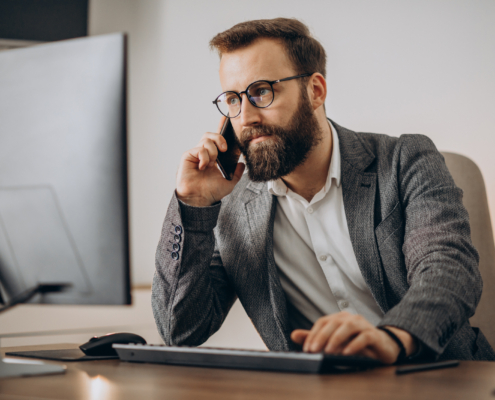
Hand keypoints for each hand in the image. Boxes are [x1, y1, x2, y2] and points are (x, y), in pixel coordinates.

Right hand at [176, 116, 244, 206]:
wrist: (200, 199)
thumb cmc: (210, 192)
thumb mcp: (229, 182)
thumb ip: (237, 173)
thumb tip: (242, 164)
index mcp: (214, 158)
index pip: (217, 140)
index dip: (221, 128)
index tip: (226, 119)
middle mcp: (204, 154)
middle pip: (210, 135)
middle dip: (219, 138)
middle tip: (225, 149)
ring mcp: (196, 154)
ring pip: (206, 140)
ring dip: (213, 150)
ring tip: (213, 163)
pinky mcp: (188, 156)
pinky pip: (199, 148)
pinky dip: (204, 156)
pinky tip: (204, 166)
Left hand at [291, 312, 415, 363]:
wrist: (383, 346)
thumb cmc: (355, 342)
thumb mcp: (333, 341)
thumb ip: (315, 337)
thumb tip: (293, 334)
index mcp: (338, 318)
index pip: (322, 322)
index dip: (313, 334)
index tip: (307, 349)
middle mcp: (350, 318)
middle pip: (333, 323)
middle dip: (322, 336)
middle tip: (314, 350)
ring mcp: (363, 324)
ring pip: (348, 327)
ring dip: (337, 338)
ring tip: (329, 351)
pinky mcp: (374, 335)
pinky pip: (364, 337)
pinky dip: (354, 344)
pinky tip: (347, 352)